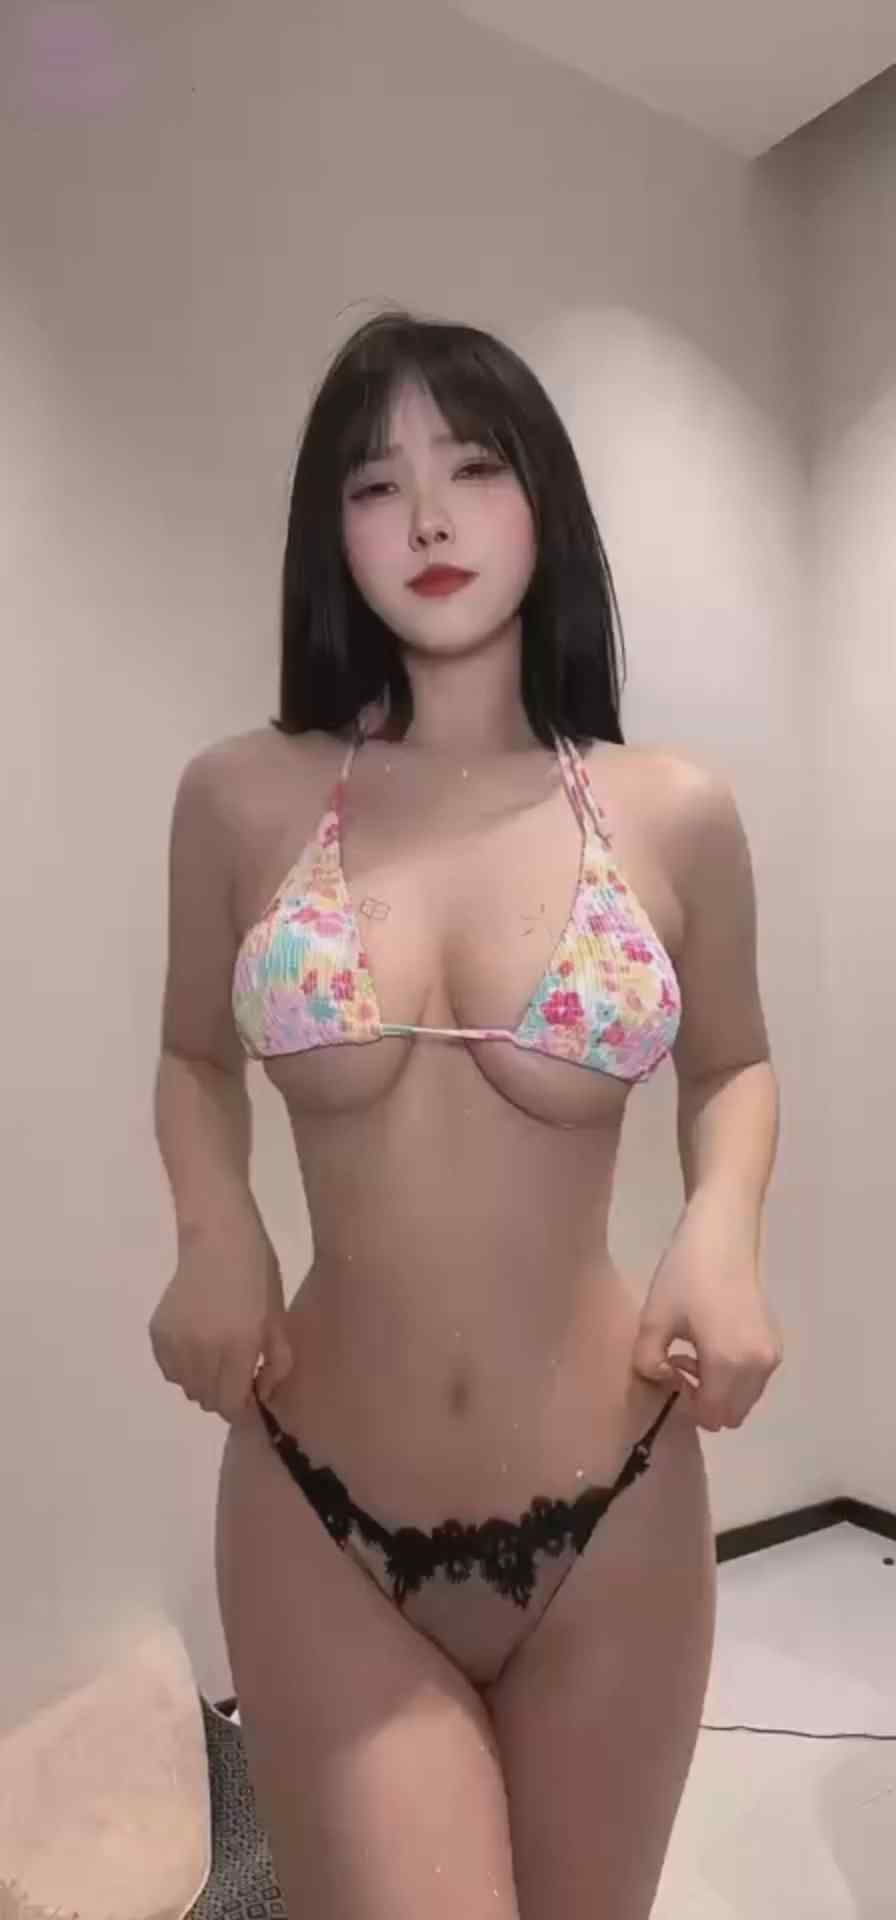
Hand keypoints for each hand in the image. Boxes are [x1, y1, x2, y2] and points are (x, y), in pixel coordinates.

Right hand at [148, 1211, 294, 1421]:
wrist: (217, 1239)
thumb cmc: (257, 1275)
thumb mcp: (279, 1320)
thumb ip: (277, 1364)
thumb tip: (262, 1395)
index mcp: (237, 1347)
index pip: (230, 1406)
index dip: (242, 1406)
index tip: (250, 1393)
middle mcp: (202, 1350)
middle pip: (207, 1400)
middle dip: (224, 1393)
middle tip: (236, 1369)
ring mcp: (176, 1342)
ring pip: (186, 1387)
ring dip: (203, 1381)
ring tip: (216, 1353)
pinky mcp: (158, 1333)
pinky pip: (169, 1369)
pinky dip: (183, 1366)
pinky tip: (196, 1344)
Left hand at [631, 1190, 782, 1431]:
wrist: (723, 1235)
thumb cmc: (685, 1276)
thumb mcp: (653, 1321)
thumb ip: (649, 1364)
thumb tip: (664, 1379)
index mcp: (730, 1366)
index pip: (710, 1417)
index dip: (684, 1405)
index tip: (668, 1371)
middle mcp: (759, 1367)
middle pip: (731, 1415)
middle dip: (702, 1401)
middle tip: (678, 1364)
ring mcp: (772, 1354)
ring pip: (743, 1398)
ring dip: (717, 1388)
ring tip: (693, 1350)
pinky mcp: (774, 1341)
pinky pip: (753, 1379)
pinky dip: (732, 1374)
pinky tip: (712, 1340)